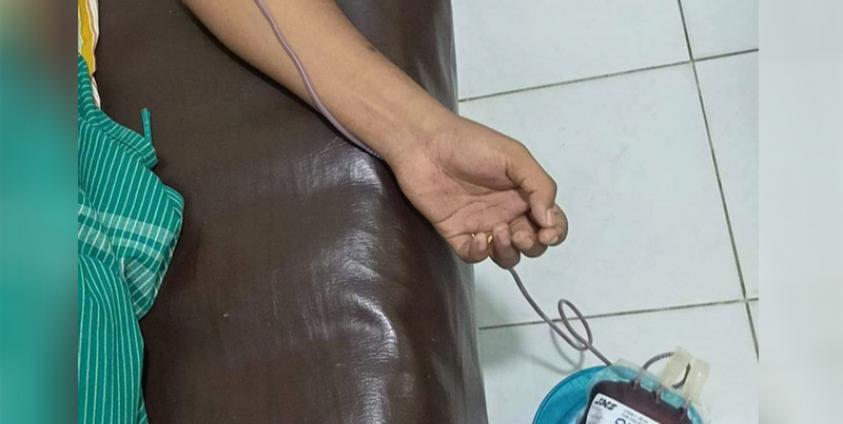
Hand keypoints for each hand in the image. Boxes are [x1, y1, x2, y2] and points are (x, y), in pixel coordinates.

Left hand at [387, 116, 567, 267]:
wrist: (425, 145)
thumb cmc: (472, 145)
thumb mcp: (515, 156)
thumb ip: (539, 186)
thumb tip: (549, 220)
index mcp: (524, 194)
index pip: (551, 222)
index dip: (555, 233)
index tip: (547, 232)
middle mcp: (506, 212)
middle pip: (531, 245)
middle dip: (531, 245)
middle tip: (518, 232)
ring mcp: (481, 224)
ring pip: (505, 256)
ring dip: (508, 252)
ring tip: (498, 231)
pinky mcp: (456, 233)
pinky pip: (474, 255)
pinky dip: (480, 253)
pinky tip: (478, 237)